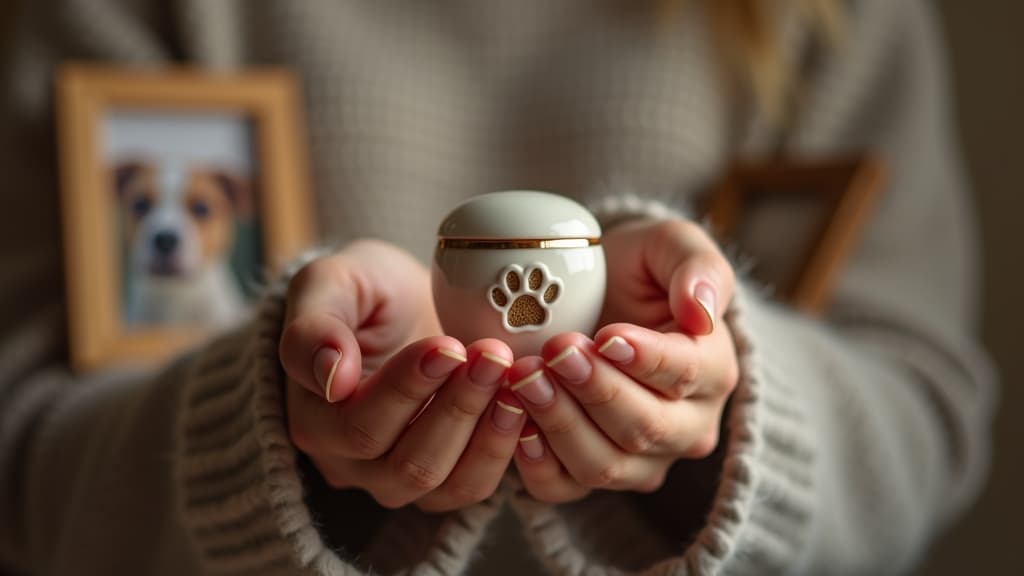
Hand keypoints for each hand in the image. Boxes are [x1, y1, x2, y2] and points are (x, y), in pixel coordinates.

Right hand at [279, 240, 526, 510]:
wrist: (406, 305)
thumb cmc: (364, 291)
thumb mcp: (329, 284)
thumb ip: (313, 326)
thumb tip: (331, 376)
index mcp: (313, 418)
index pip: (358, 424)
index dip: (406, 389)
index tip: (448, 345)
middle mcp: (349, 463)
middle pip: (405, 462)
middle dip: (456, 406)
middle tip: (493, 355)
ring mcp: (395, 479)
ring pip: (441, 482)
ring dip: (484, 429)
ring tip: (511, 376)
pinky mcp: (441, 481)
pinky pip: (471, 486)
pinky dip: (502, 448)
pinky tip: (521, 400)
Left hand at [508, 219, 738, 501]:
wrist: (594, 294)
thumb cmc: (636, 270)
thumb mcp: (669, 245)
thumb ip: (696, 267)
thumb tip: (702, 310)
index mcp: (714, 369)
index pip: (686, 374)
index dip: (645, 358)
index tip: (605, 335)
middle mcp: (686, 426)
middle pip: (645, 427)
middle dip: (594, 389)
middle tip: (553, 351)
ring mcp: (641, 460)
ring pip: (605, 464)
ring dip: (560, 423)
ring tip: (524, 378)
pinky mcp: (593, 475)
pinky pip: (566, 488)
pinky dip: (537, 464)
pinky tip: (516, 425)